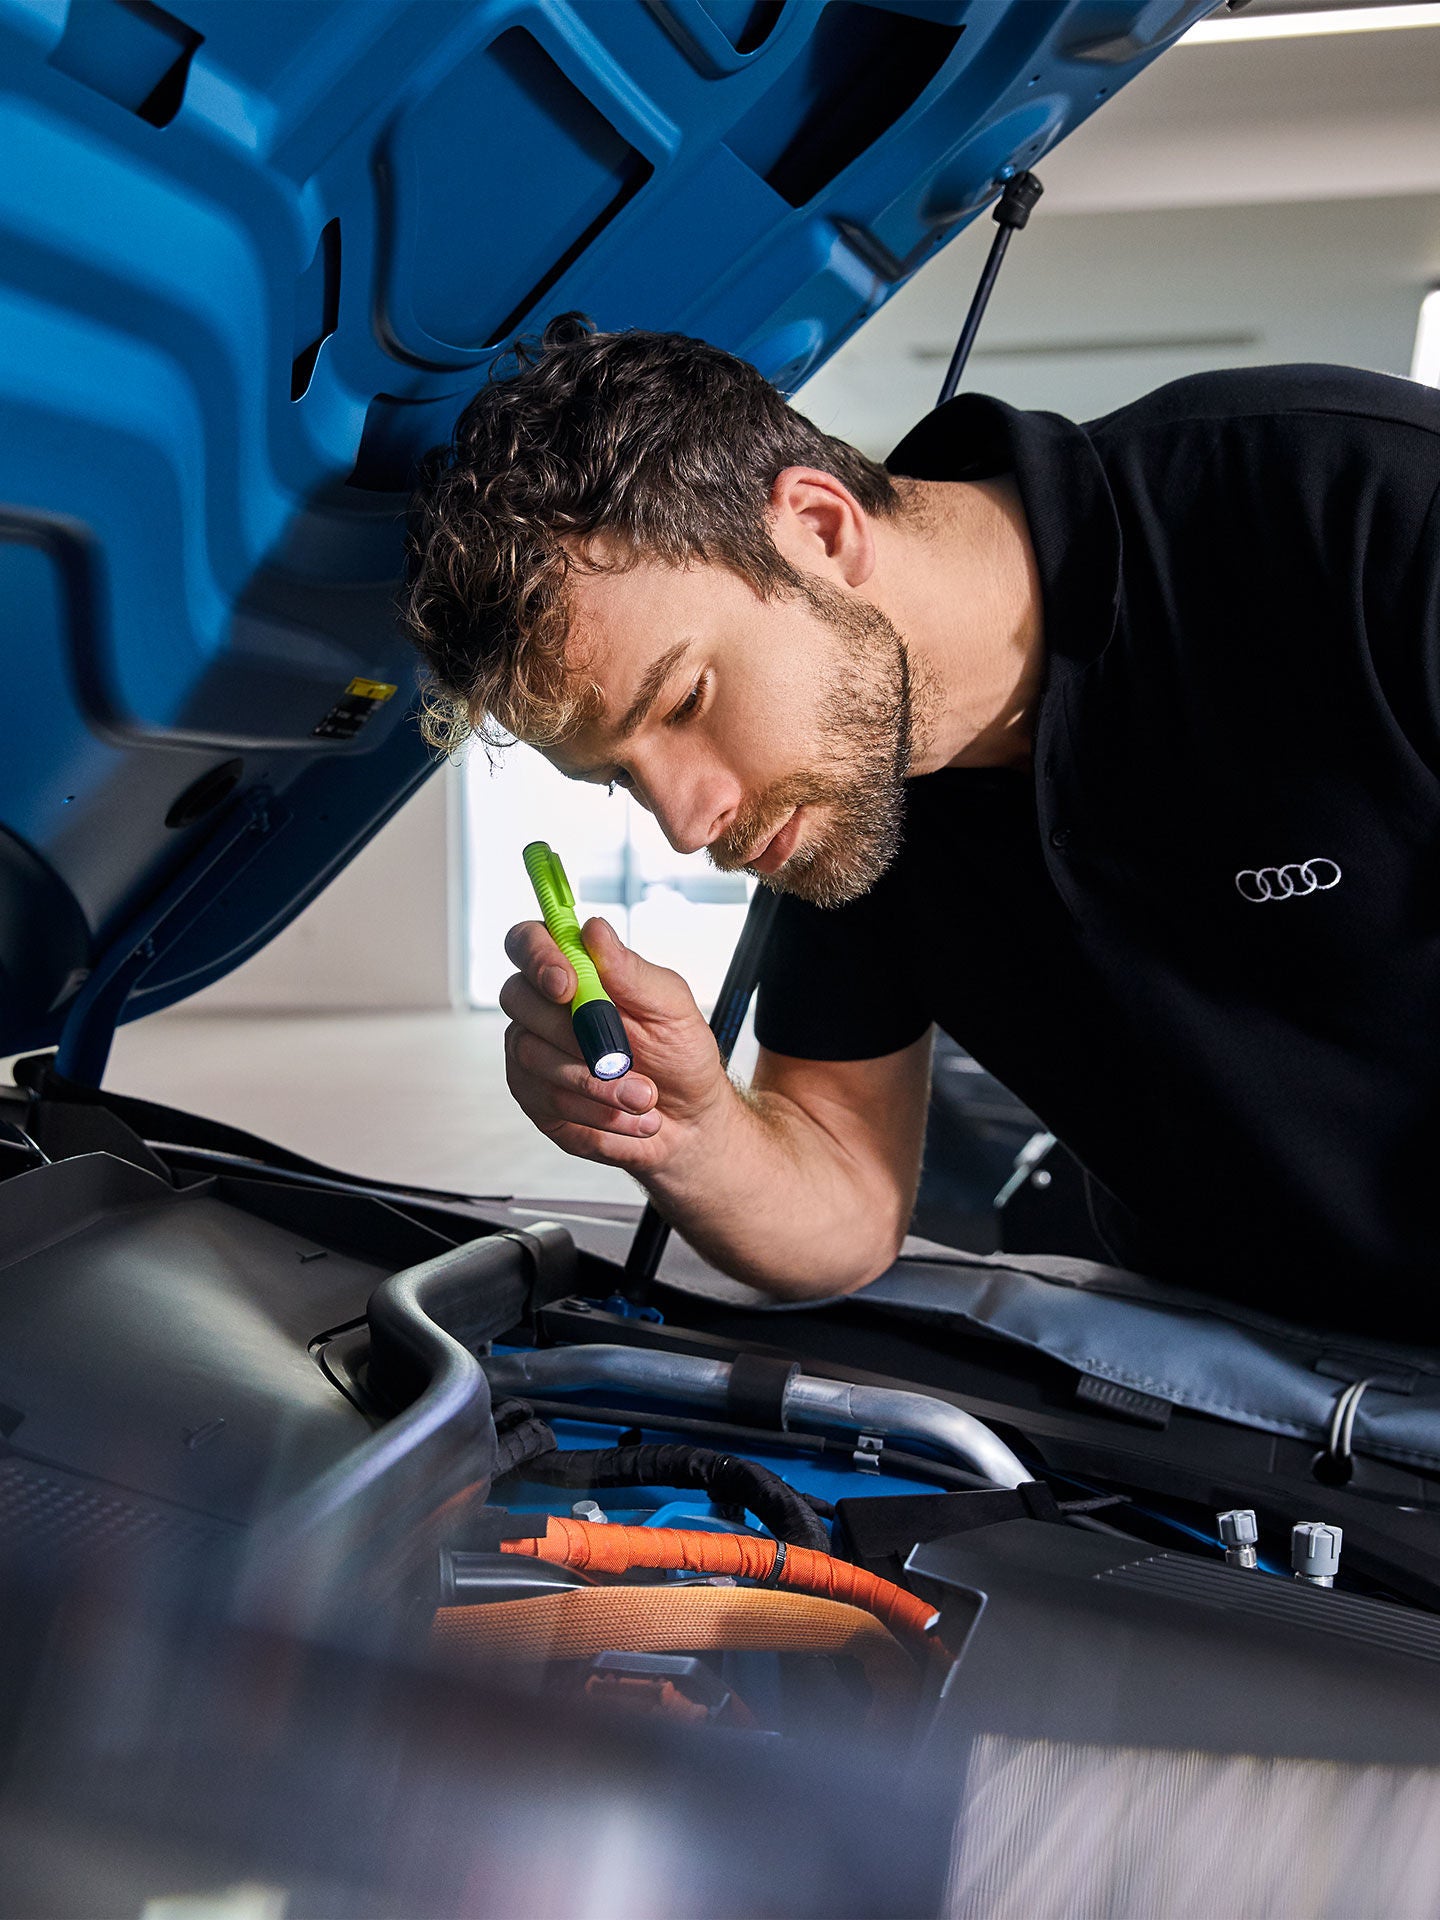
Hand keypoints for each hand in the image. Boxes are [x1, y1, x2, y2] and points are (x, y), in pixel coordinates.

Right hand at [499, 916, 727, 1169]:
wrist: (687, 1119)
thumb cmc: (678, 1054)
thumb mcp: (669, 1008)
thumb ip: (630, 971)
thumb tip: (594, 929)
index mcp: (577, 970)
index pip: (529, 940)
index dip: (537, 956)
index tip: (567, 985)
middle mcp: (545, 1006)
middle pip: (517, 997)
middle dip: (570, 1031)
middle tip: (621, 1057)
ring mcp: (533, 1051)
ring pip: (533, 1054)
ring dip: (596, 1080)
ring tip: (644, 1096)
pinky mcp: (534, 1095)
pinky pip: (546, 1097)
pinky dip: (593, 1109)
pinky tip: (626, 1114)